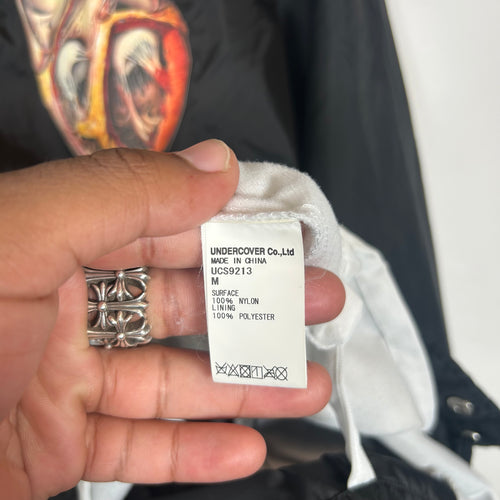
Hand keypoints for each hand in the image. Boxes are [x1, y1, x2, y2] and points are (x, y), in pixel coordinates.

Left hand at [0, 140, 342, 498]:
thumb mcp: (20, 235)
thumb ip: (124, 191)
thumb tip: (218, 163)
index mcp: (55, 241)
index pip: (166, 226)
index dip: (233, 229)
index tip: (292, 239)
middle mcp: (63, 305)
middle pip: (182, 303)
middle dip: (257, 306)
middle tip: (319, 305)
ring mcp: (62, 380)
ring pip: (173, 379)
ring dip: (243, 384)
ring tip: (305, 385)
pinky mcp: (57, 447)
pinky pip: (139, 445)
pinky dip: (195, 449)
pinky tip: (245, 445)